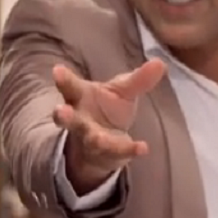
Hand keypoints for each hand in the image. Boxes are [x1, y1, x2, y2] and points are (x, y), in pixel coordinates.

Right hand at [52, 59, 165, 193]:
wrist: (103, 147)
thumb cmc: (107, 109)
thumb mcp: (121, 91)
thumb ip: (138, 79)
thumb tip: (160, 62)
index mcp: (79, 97)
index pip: (69, 87)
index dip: (63, 79)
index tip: (57, 70)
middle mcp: (79, 119)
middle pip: (67, 118)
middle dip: (63, 115)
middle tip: (60, 111)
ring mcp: (89, 138)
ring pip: (89, 139)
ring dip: (94, 139)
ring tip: (100, 139)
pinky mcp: (105, 154)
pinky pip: (116, 152)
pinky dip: (129, 150)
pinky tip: (143, 147)